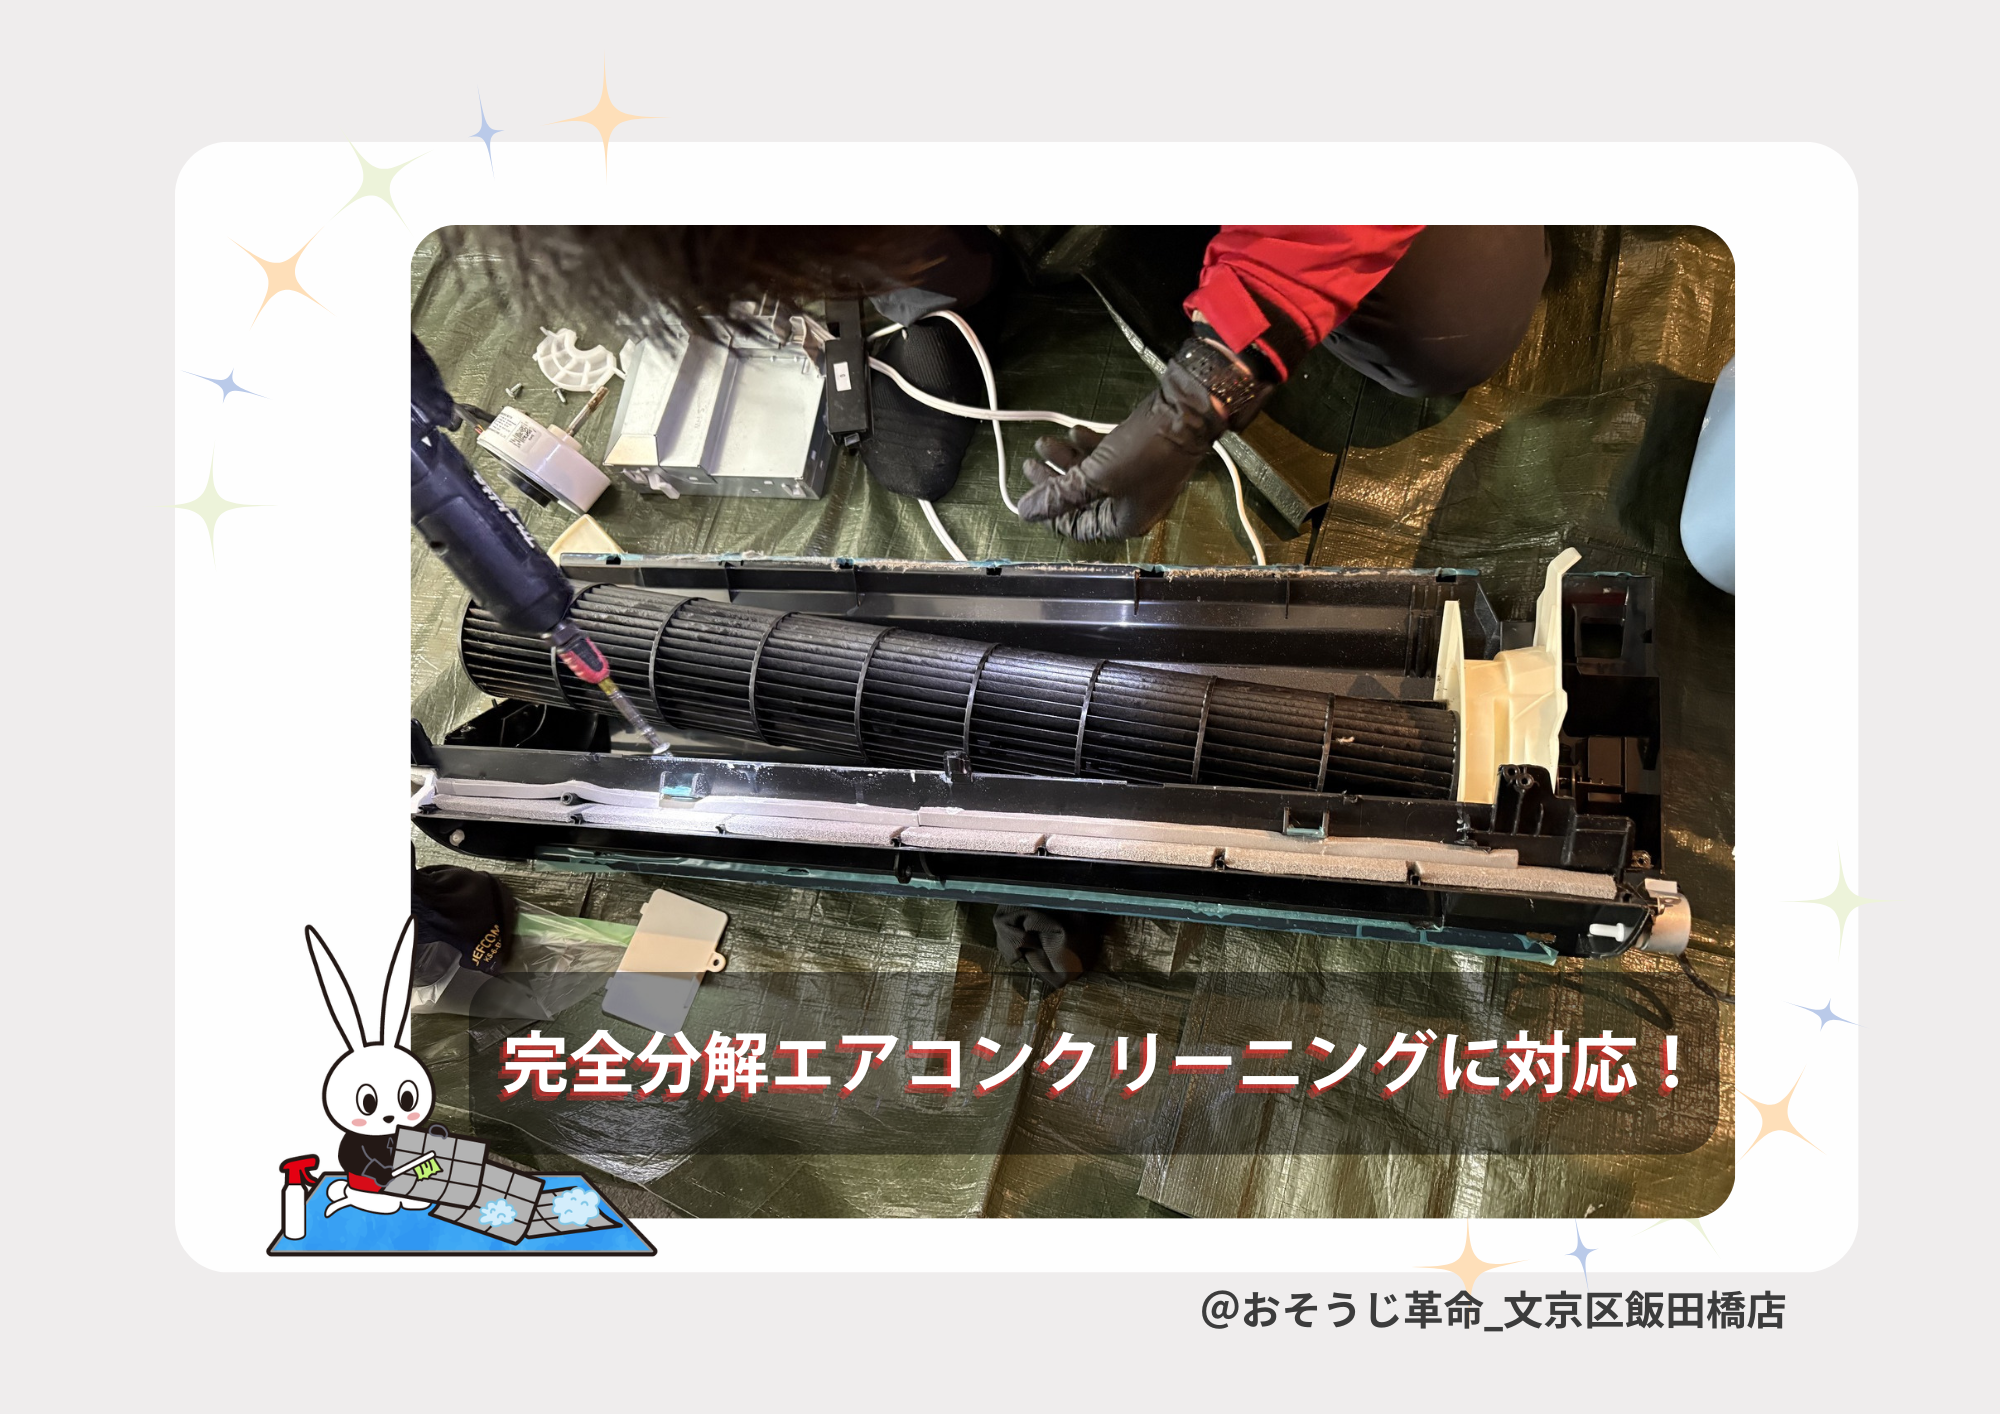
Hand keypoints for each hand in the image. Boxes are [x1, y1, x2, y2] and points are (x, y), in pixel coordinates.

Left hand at [1016, 336, 1274, 540]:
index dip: (1052, 513)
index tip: (1030, 495)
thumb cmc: (1144, 452)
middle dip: (1054, 481)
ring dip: (1066, 459)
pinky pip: (1105, 456)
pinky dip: (1087, 447)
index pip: (1078, 527)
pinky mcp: (1137, 454)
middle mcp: (1129, 505)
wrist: (1186, 413)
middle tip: (1030, 464)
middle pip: (1082, 499)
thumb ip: (1060, 495)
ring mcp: (1134, 479)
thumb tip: (1026, 513)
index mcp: (1124, 522)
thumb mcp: (1096, 476)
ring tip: (1044, 441)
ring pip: (1091, 474)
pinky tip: (1073, 432)